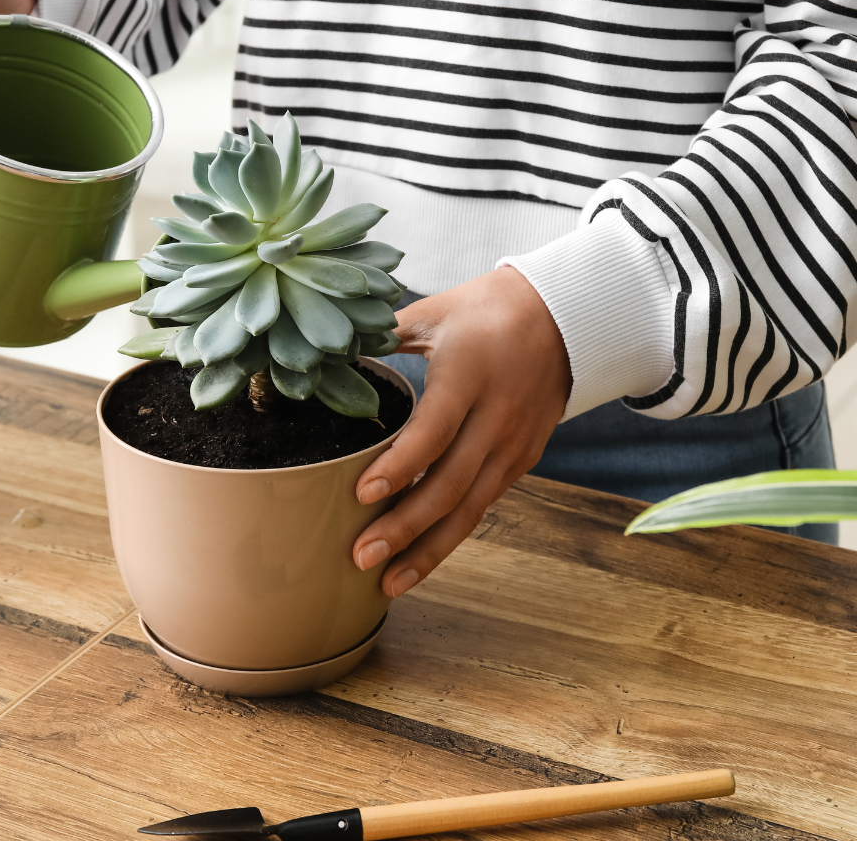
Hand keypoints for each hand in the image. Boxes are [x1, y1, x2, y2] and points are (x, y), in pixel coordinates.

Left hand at [353, 266, 571, 596]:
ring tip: (388, 582)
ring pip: (471, 508)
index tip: (361, 493)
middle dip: (405, 528)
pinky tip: (421, 557)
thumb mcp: (435, 312)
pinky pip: (484, 504)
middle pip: (451, 484)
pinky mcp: (524, 458)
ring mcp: (514, 443)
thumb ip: (383, 334)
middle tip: (361, 556)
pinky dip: (452, 534)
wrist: (566, 316)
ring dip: (429, 549)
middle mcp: (497, 417)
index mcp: (469, 376)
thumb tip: (327, 352)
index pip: (433, 431)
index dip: (400, 467)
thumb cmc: (487, 309)